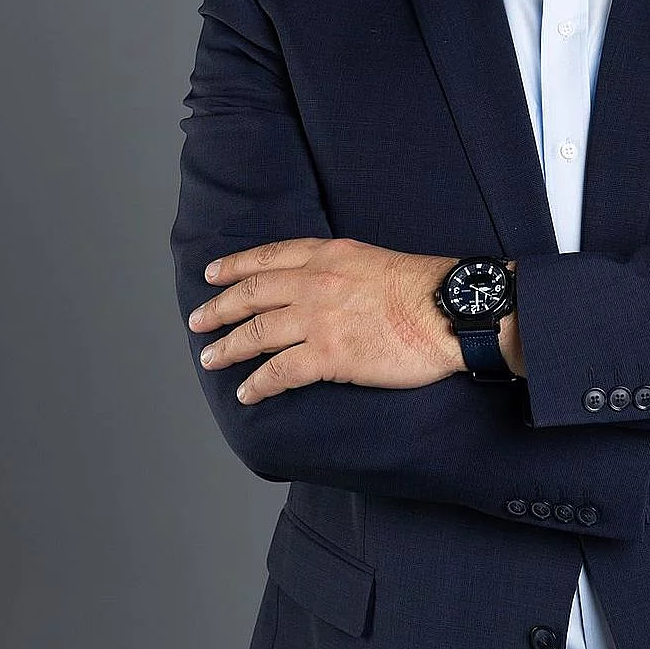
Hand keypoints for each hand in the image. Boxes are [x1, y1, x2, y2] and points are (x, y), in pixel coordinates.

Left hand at [187, 237, 461, 403]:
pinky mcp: (329, 356)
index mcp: (329, 255)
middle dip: (219, 309)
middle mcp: (315, 283)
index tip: (214, 274)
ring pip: (257, 333)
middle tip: (198, 321)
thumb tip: (334, 287)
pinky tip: (247, 392)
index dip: (235, 266)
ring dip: (228, 348)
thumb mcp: (377, 260)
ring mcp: (318, 319)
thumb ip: (345, 270)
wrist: (451, 310)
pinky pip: (280, 372)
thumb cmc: (428, 287)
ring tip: (210, 359)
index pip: (269, 257)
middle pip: (252, 294)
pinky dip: (258, 384)